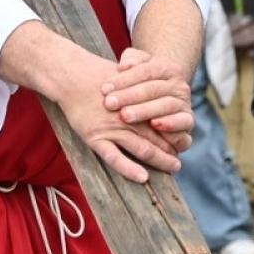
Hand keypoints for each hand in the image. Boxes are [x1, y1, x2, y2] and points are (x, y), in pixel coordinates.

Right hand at [59, 48, 184, 183]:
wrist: (71, 76)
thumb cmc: (99, 75)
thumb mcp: (126, 77)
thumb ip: (141, 89)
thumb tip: (157, 100)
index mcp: (138, 102)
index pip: (164, 122)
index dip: (175, 133)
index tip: (182, 143)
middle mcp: (129, 117)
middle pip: (158, 138)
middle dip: (171, 150)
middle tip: (180, 162)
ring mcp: (112, 129)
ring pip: (143, 148)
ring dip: (161, 160)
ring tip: (173, 168)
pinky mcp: (96, 138)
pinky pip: (115, 158)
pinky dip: (130, 169)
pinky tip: (143, 177)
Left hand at [102, 47, 193, 150]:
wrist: (164, 97)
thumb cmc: (142, 81)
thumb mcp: (137, 64)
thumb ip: (131, 58)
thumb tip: (125, 65)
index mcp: (167, 68)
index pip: (145, 71)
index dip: (124, 79)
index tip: (104, 89)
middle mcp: (179, 85)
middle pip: (153, 89)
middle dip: (129, 96)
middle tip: (109, 104)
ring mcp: (184, 103)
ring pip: (166, 105)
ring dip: (144, 111)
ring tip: (125, 116)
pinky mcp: (187, 122)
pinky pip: (183, 123)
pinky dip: (171, 124)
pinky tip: (154, 125)